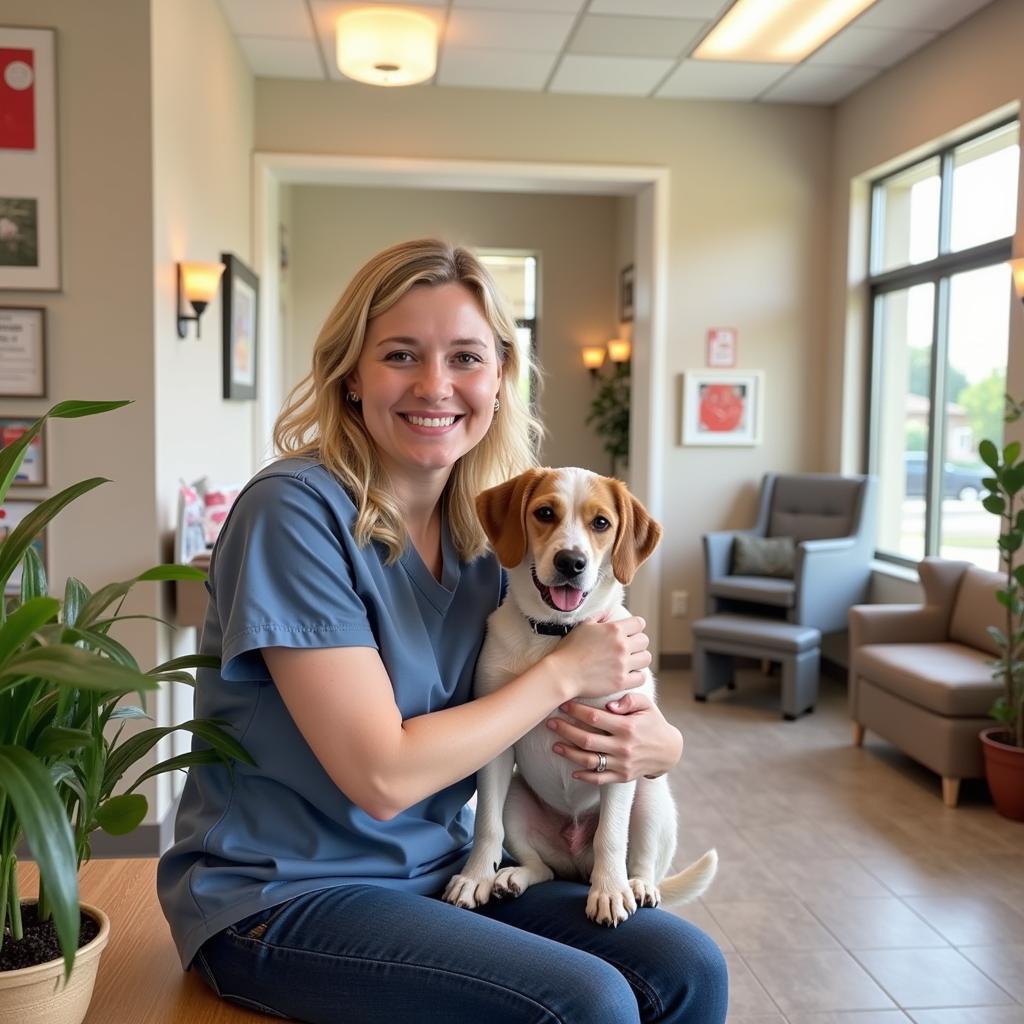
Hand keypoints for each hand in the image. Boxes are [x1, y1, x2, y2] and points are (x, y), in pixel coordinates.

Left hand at [546, 691, 682, 784]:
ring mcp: (622, 764)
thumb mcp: (647, 705)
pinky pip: (600, 779)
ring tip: (554, 746)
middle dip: (565, 730)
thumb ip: (629, 700)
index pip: (595, 718)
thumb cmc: (654, 722)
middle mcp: (623, 747)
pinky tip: (572, 770)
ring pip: (589, 761)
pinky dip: (584, 776)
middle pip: (586, 740)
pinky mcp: (622, 777)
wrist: (669, 751)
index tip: (563, 704)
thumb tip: (610, 705)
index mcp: (627, 727)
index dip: (576, 711)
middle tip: (550, 723)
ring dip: (569, 753)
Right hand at [551, 615, 650, 700]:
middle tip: (628, 648)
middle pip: (644, 640)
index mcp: (614, 629)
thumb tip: (609, 612)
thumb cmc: (569, 649)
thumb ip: (599, 617)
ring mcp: (623, 664)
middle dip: (637, 643)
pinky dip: (637, 676)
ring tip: (630, 661)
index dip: (635, 627)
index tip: (629, 633)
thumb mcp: (583, 626)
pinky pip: (642, 677)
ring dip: (639, 659)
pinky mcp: (621, 682)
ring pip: (646, 658)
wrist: (562, 673)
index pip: (639, 623)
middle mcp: (622, 645)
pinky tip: (628, 674)